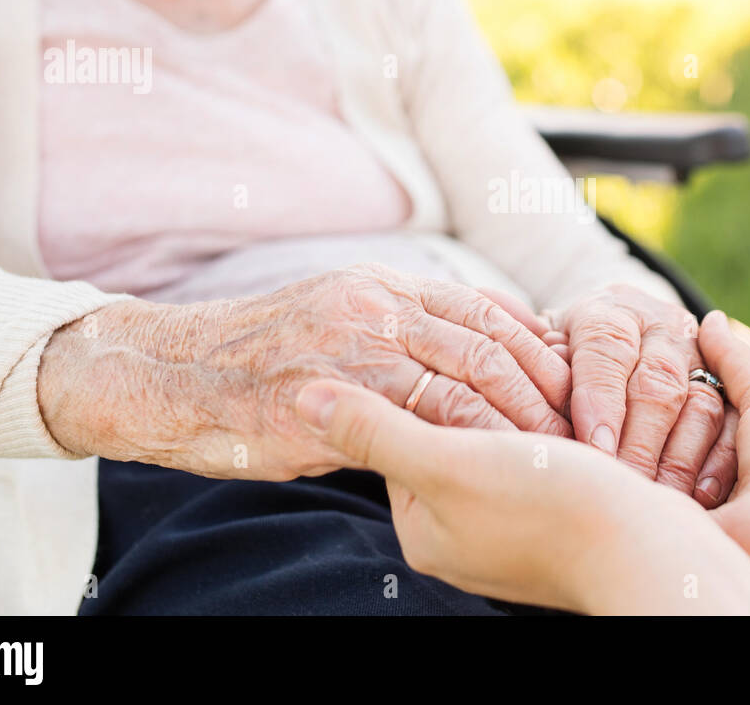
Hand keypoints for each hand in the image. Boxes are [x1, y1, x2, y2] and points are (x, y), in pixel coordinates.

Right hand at [37, 263, 570, 479]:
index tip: (572, 382)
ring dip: (518, 417)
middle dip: (543, 384)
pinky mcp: (329, 398)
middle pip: (490, 340)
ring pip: (466, 376)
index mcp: (382, 285)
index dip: (536, 347)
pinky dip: (467, 442)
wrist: (170, 373)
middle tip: (578, 422)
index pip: (485, 309)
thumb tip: (471, 361)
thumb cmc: (259, 358)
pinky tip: (494, 465)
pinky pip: (418, 419)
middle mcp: (375, 304)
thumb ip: (400, 334)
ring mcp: (352, 347)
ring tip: (552, 450)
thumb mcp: (336, 321)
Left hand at [302, 378, 749, 614]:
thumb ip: (375, 429)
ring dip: (521, 414)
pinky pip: (539, 466)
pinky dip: (553, 438)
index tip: (461, 357)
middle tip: (508, 368)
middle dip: (479, 400)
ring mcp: (510, 536)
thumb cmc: (552, 508)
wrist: (652, 554)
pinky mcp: (556, 524)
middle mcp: (460, 538)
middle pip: (450, 442)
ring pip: (499, 449)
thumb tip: (299, 396)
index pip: (403, 436)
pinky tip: (579, 416)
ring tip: (556, 394)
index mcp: (423, 528)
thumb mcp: (451, 462)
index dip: (432, 388)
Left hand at [553, 285, 736, 507]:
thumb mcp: (541, 347)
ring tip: (655, 501)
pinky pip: (735, 425)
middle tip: (621, 486)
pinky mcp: (732, 383)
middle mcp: (661, 326)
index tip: (592, 447)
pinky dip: (718, 463)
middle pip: (658, 382)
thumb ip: (533, 366)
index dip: (600, 398)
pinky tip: (698, 496)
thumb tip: (525, 394)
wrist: (616, 329)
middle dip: (639, 441)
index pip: (607, 348)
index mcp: (610, 310)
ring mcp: (700, 355)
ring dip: (678, 459)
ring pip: (701, 405)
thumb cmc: (565, 354)